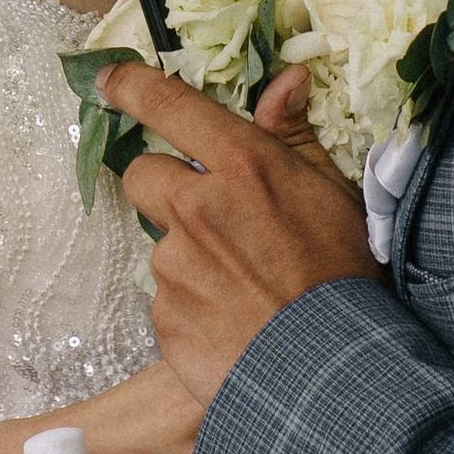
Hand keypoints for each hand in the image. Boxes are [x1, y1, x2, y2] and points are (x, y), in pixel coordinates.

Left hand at [103, 59, 383, 408]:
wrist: (333, 375)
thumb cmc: (344, 280)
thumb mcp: (335, 196)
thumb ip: (296, 136)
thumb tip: (286, 80)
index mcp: (243, 167)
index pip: (167, 105)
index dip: (130, 85)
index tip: (109, 78)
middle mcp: (197, 208)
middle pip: (142, 174)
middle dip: (164, 186)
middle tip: (210, 216)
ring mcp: (175, 265)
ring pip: (162, 244)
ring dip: (190, 256)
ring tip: (243, 286)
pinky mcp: (165, 316)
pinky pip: (168, 299)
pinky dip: (193, 306)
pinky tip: (232, 322)